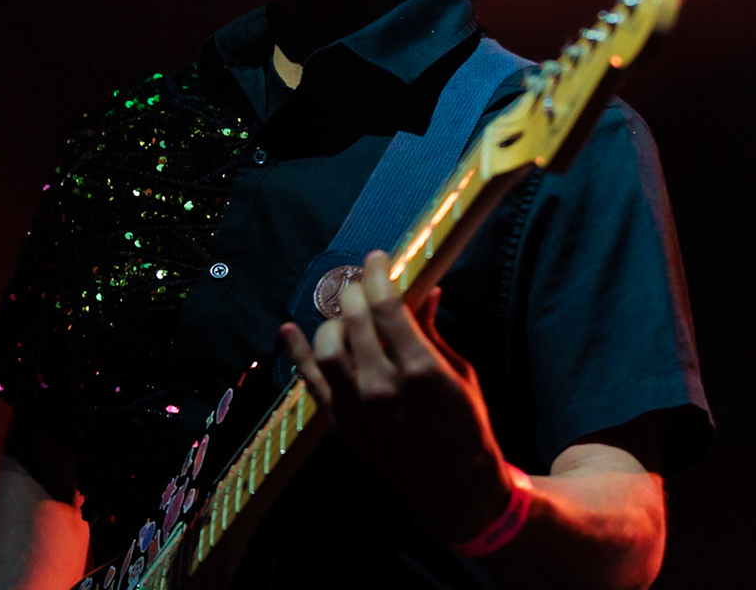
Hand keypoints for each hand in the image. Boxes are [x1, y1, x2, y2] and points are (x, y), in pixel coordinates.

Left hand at [277, 250, 514, 545]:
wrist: (456, 496)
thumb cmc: (467, 430)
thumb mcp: (461, 376)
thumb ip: (433, 332)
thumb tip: (425, 289)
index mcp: (421, 370)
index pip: (387, 305)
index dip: (378, 274)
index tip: (377, 258)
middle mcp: (383, 387)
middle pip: (355, 320)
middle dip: (355, 291)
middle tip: (360, 281)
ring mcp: (357, 409)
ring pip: (327, 347)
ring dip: (332, 322)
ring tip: (344, 314)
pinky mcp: (341, 426)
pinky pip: (310, 382)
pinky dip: (296, 353)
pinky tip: (288, 330)